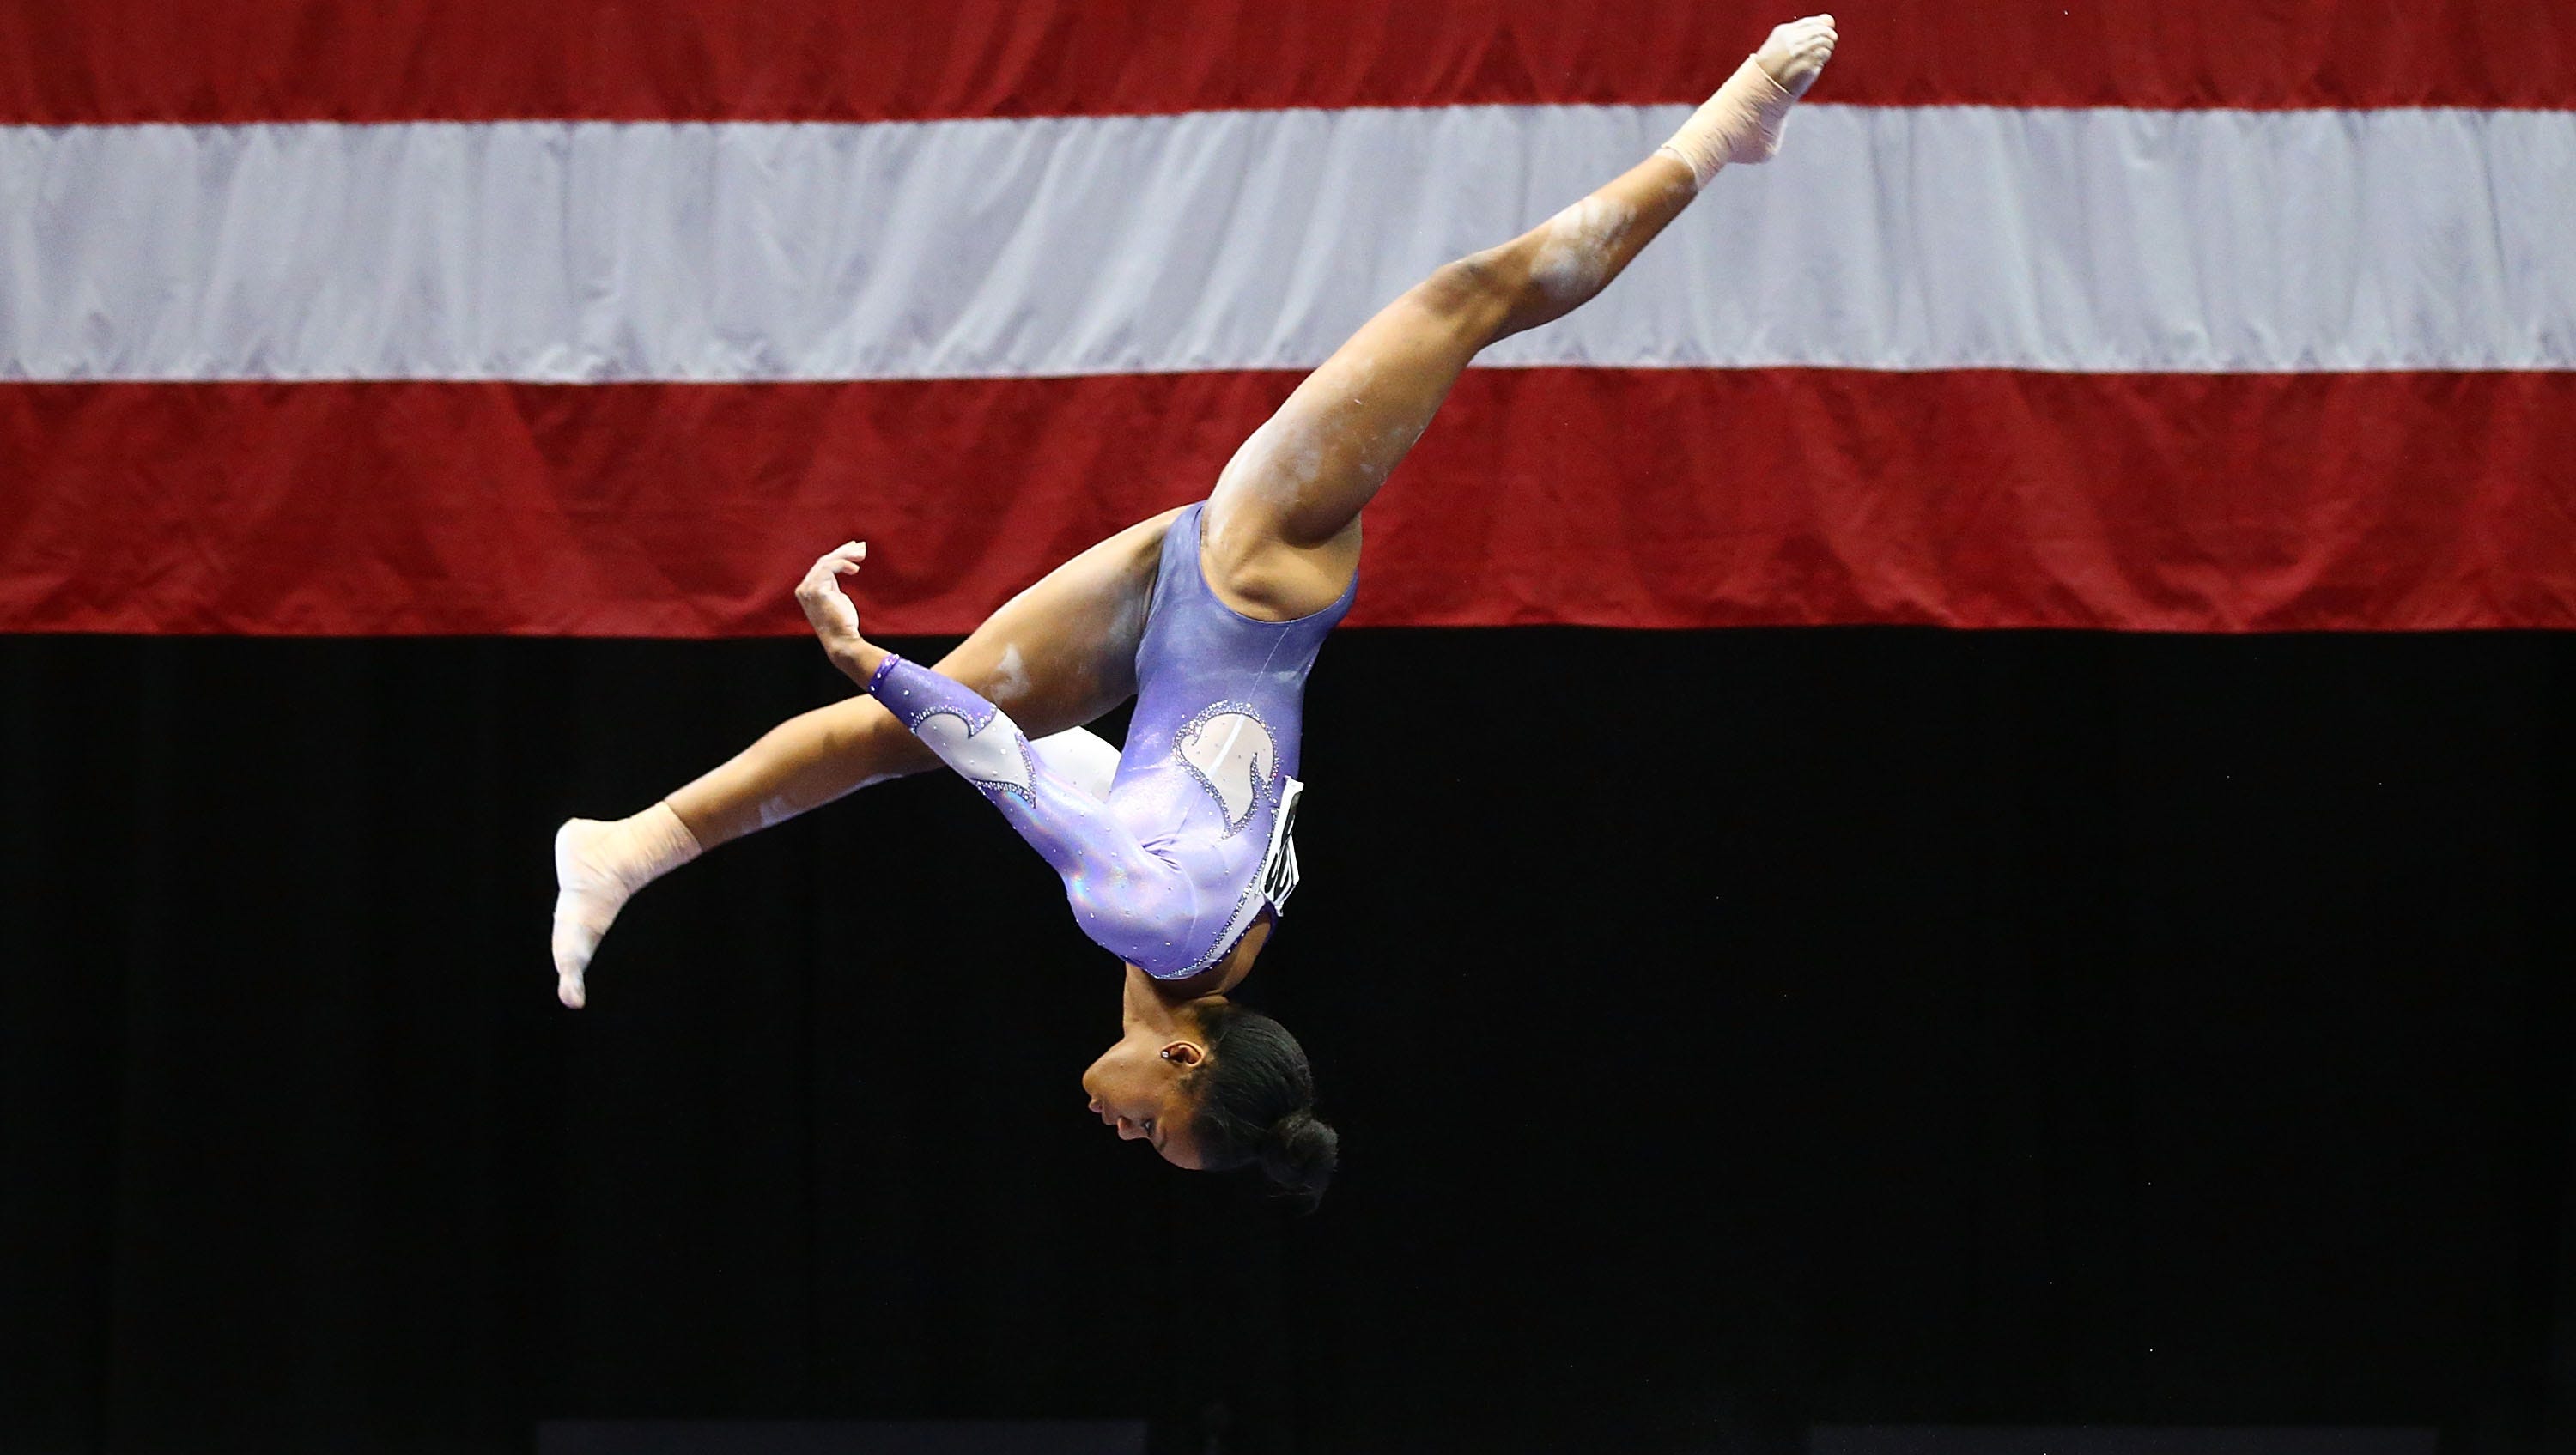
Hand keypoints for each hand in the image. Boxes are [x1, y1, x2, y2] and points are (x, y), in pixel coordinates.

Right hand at [796, 540, 877, 669]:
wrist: (842, 641)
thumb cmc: (843, 624)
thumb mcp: (837, 598)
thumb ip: (833, 584)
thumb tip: (846, 566)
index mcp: (807, 589)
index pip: (822, 566)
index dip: (838, 555)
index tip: (854, 549)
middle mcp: (803, 588)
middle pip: (824, 562)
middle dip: (843, 552)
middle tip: (861, 547)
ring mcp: (807, 589)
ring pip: (827, 562)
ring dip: (846, 555)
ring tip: (862, 554)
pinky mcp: (816, 590)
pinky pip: (829, 567)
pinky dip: (843, 564)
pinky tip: (855, 569)